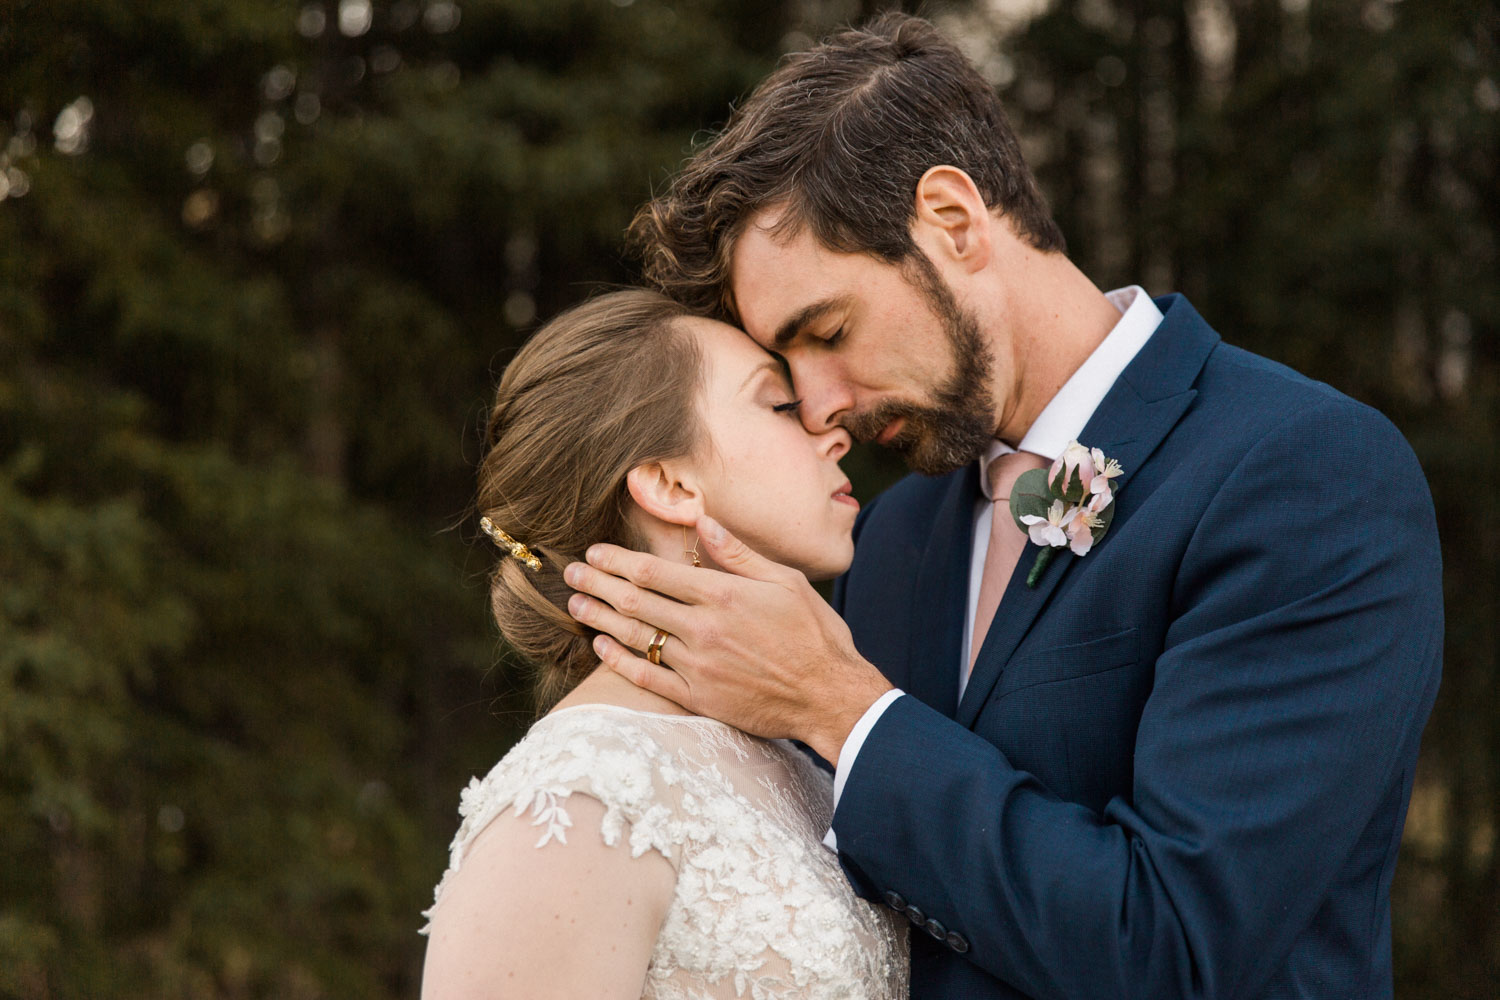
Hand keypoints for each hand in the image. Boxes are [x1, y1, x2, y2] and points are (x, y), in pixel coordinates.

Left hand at [564, 515, 892, 762]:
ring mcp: (699, 666)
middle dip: (598, 584)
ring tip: (575, 606)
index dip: (618, 561)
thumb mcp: (785, 581)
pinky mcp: (700, 698)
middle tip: (570, 574)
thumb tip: (701, 522)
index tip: (595, 552)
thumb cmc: (814, 634)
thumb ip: (738, 553)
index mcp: (724, 594)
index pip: (655, 572)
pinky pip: (649, 678)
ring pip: (637, 637)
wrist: (829, 695)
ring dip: (600, 619)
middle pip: (636, 601)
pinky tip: (600, 648)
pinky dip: (620, 661)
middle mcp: (705, 628)